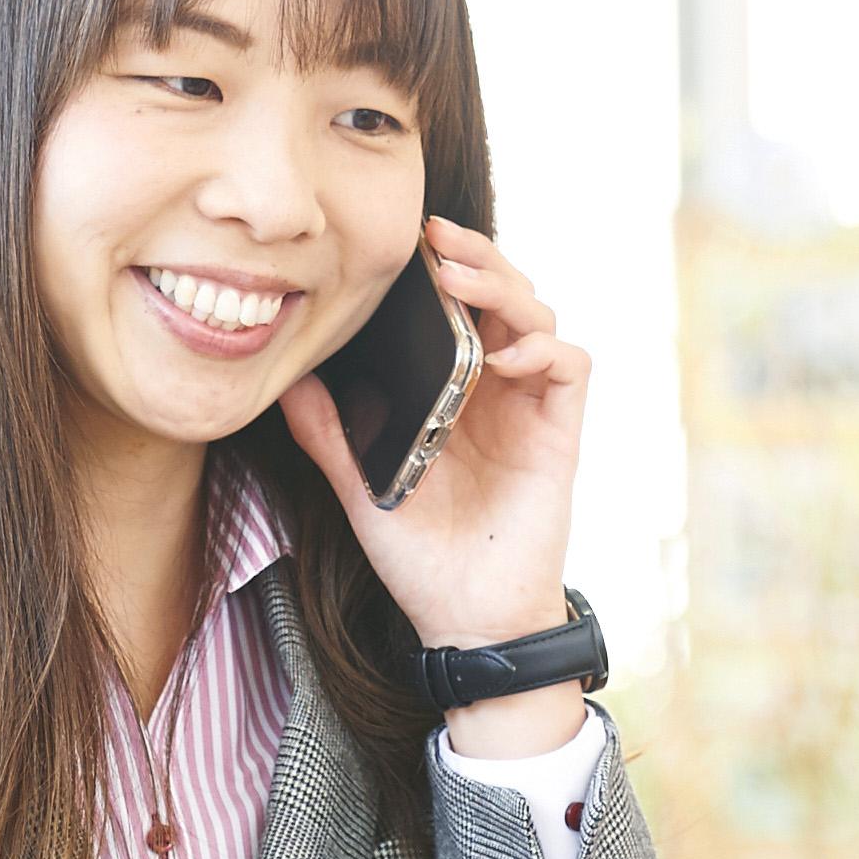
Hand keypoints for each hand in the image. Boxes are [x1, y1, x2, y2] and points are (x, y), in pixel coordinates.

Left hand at [279, 215, 590, 757]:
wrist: (465, 619)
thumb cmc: (418, 558)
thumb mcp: (360, 490)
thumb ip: (329, 437)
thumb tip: (288, 381)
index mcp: (453, 390)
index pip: (460, 304)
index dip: (445, 264)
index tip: (409, 242)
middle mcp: (497, 389)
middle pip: (503, 293)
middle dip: (476, 256)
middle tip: (436, 240)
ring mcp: (530, 407)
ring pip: (538, 315)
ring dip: (506, 287)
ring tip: (462, 281)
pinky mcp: (560, 433)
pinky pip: (570, 367)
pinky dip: (544, 348)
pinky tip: (505, 356)